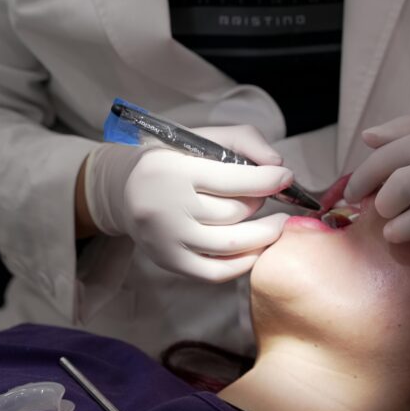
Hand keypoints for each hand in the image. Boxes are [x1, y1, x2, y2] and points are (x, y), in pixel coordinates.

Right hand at [84, 125, 293, 282]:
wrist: (124, 190)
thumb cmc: (172, 160)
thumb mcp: (202, 138)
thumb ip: (244, 141)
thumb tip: (278, 166)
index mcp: (173, 170)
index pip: (232, 180)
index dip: (268, 180)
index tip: (286, 177)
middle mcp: (167, 208)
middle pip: (233, 213)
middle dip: (260, 203)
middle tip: (268, 197)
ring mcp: (166, 240)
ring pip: (230, 245)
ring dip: (263, 235)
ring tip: (276, 225)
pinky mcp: (169, 262)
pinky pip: (216, 273)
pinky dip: (244, 262)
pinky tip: (257, 248)